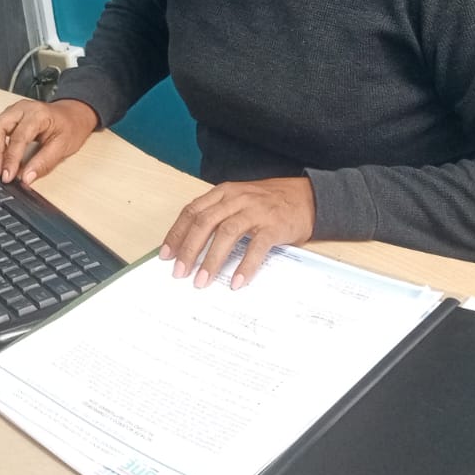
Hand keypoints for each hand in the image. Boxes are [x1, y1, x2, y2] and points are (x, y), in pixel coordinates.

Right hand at [0, 98, 98, 185]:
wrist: (73, 115)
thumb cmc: (70, 128)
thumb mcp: (63, 147)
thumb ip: (43, 163)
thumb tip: (25, 179)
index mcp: (38, 114)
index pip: (18, 137)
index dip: (11, 159)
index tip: (7, 176)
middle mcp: (21, 109)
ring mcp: (12, 111)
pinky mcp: (7, 116)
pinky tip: (1, 156)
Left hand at [159, 178, 315, 289]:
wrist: (309, 198)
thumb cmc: (270, 202)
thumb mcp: (239, 200)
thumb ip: (218, 215)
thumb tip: (190, 245)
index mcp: (224, 192)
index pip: (192, 211)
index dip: (176, 233)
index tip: (166, 255)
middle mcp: (237, 199)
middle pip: (204, 223)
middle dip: (189, 250)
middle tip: (180, 272)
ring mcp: (256, 211)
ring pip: (226, 234)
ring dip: (212, 260)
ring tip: (201, 281)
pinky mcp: (274, 226)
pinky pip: (256, 247)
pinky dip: (245, 265)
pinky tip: (237, 281)